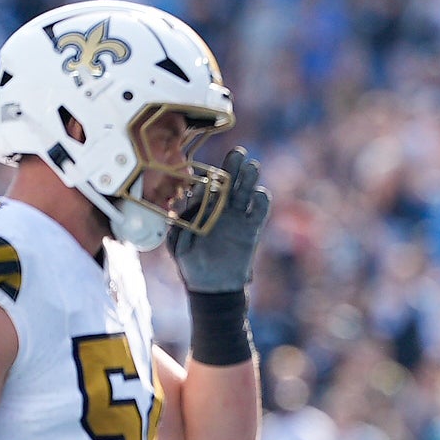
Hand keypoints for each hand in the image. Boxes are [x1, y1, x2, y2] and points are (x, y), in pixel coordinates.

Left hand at [168, 147, 271, 294]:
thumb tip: (184, 208)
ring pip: (245, 190)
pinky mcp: (252, 228)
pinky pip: (260, 210)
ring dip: (249, 177)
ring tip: (252, 166)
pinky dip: (262, 201)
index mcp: (201, 207)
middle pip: (229, 181)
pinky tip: (259, 195)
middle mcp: (220, 207)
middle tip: (237, 153)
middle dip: (232, 166)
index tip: (206, 183)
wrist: (213, 286)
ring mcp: (237, 216)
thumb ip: (180, 226)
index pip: (205, 187)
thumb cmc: (191, 264)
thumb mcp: (178, 245)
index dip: (207, 182)